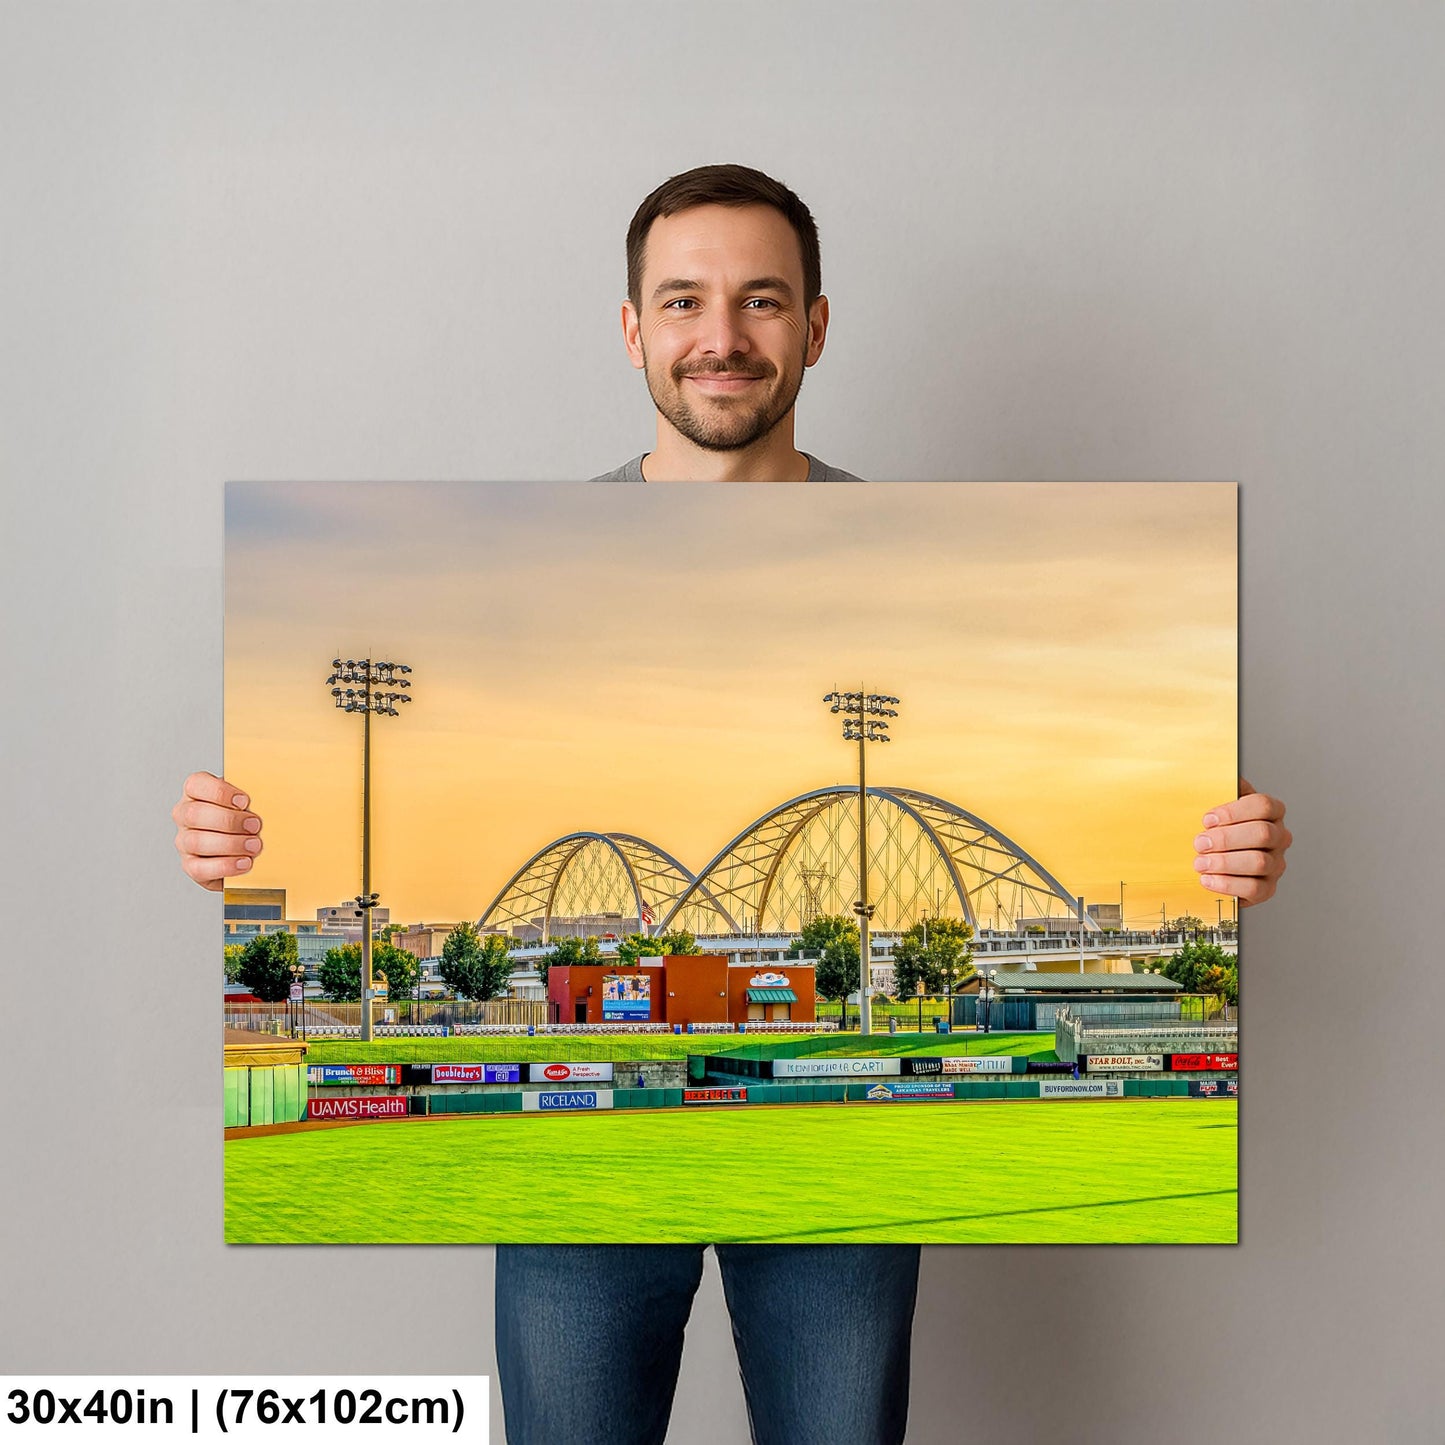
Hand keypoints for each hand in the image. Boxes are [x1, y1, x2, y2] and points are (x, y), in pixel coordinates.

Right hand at [172, 771, 262, 890]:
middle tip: (255, 825)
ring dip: (230, 844)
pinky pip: (199, 868)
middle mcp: (185, 815)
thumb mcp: (250, 802)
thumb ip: (255, 796)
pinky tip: (245, 863)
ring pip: (196, 841)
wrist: (248, 850)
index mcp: (196, 793)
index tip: (245, 801)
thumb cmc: (247, 820)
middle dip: (228, 820)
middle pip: (195, 814)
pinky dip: (225, 866)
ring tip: (254, 845)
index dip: (219, 792)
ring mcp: (184, 841)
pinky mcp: (190, 866)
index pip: (196, 784)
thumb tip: (278, 795)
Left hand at [1193, 777, 1290, 905]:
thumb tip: (1221, 775)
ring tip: (1199, 863)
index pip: (1263, 805)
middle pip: (1262, 833)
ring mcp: (1276, 863)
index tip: (1207, 819)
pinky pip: (1254, 888)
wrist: (1212, 861)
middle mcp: (1279, 837)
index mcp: (1271, 812)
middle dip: (1226, 838)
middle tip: (1199, 843)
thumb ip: (1220, 789)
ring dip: (1224, 862)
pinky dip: (1228, 884)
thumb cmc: (1215, 828)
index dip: (1234, 812)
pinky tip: (1207, 880)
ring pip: (1259, 862)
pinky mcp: (1268, 888)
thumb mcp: (1216, 805)